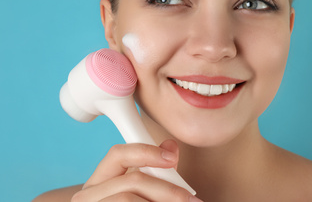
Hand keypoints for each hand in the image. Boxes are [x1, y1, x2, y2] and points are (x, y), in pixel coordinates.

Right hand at [71, 140, 201, 201]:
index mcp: (98, 182)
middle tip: (191, 199)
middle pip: (133, 180)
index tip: (172, 157)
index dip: (146, 152)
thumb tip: (171, 146)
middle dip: (167, 189)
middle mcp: (89, 196)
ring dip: (163, 201)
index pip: (118, 154)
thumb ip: (154, 172)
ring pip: (130, 199)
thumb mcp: (140, 192)